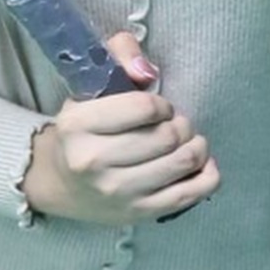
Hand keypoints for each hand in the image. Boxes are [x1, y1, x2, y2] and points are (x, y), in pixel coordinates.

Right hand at [22, 44, 219, 224]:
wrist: (61, 183)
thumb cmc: (84, 129)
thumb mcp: (91, 85)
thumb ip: (120, 55)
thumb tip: (147, 70)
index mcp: (77, 126)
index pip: (144, 107)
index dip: (161, 104)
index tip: (157, 108)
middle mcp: (93, 162)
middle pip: (168, 136)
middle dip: (180, 124)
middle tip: (173, 125)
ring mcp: (118, 193)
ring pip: (184, 161)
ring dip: (196, 145)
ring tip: (186, 140)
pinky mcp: (139, 214)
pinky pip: (193, 192)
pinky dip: (207, 173)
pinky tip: (199, 163)